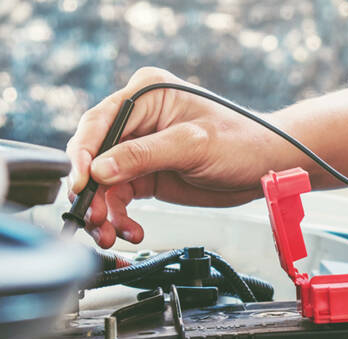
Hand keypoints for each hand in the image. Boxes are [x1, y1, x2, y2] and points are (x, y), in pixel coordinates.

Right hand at [67, 67, 276, 247]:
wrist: (266, 166)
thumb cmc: (242, 141)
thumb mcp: (193, 145)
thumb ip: (144, 156)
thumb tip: (98, 169)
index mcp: (146, 94)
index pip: (99, 122)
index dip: (82, 155)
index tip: (79, 184)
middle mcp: (138, 119)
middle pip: (94, 155)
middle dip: (91, 190)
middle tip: (94, 218)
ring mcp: (140, 148)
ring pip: (103, 182)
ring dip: (103, 210)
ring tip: (110, 234)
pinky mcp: (146, 174)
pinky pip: (120, 197)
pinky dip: (120, 217)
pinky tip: (130, 230)